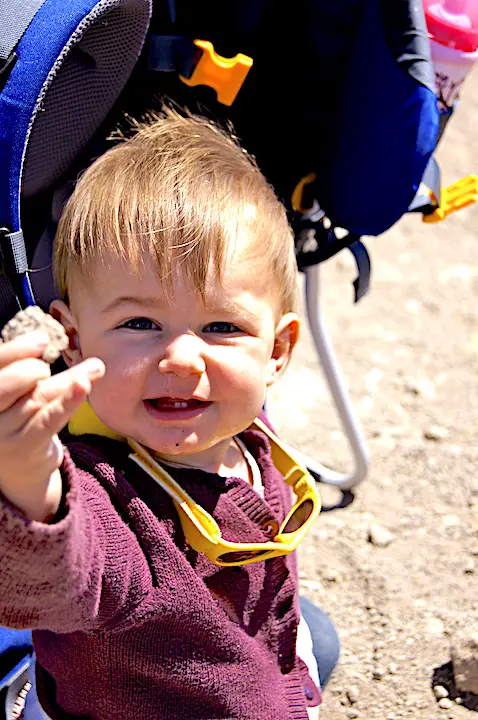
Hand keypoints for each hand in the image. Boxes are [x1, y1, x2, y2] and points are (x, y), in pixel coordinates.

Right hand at [0, 331, 104, 519]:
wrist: (19, 471)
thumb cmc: (20, 420)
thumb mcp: (21, 394)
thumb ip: (39, 373)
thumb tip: (70, 350)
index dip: (16, 350)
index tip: (43, 341)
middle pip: (12, 381)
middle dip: (34, 369)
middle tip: (47, 370)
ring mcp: (3, 432)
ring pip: (38, 397)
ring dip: (69, 380)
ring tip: (93, 369)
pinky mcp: (26, 446)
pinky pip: (49, 419)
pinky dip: (68, 401)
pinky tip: (84, 385)